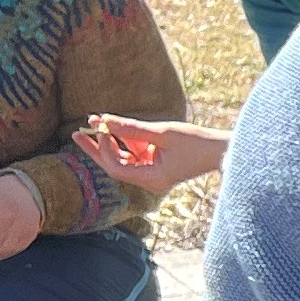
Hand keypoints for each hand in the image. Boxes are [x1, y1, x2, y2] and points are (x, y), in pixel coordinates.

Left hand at [82, 115, 229, 189]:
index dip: (104, 148)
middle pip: (115, 165)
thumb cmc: (197, 143)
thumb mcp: (163, 133)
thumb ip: (132, 128)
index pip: (117, 167)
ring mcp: (153, 171)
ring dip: (110, 141)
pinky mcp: (157, 163)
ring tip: (94, 122)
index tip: (101, 127)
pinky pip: (135, 152)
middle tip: (76, 133)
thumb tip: (104, 120)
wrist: (223, 149)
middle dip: (97, 148)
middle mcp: (149, 179)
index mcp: (152, 179)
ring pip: (123, 157)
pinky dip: (126, 140)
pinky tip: (115, 126)